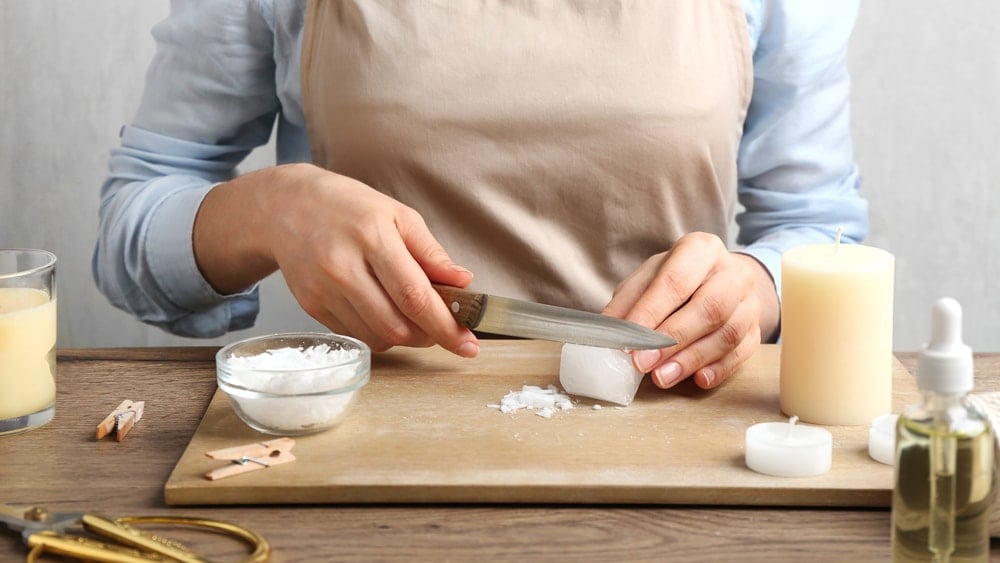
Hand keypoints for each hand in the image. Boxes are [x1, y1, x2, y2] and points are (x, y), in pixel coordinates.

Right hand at [193, 163, 479, 356]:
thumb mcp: (397, 214)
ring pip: (376, 337)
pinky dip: (378, 333)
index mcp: (372, 237)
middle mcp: (343, 267)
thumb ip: (431, 252)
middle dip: (428, 336)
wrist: (286, 206)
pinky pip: (356, 334)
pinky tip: (384, 311)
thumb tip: (463, 282)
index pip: (415, 296)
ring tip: (415, 318)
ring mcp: (323, 290)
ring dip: (405, 338)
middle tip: (443, 328)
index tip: (468, 345)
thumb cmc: (349, 207)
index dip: (445, 326)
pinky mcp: (311, 305)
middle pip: (396, 325)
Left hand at [602, 232, 778, 389]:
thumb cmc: (677, 279)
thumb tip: (608, 333)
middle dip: (672, 340)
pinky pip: (743, 352)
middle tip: (643, 364)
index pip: (676, 281)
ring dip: (692, 359)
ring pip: (728, 334)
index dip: (651, 313)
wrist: (721, 280)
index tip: (629, 341)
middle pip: (709, 308)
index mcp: (700, 249)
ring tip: (662, 377)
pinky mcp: (757, 328)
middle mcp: (732, 271)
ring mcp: (749, 301)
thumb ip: (628, 303)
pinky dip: (719, 369)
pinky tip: (698, 379)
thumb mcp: (648, 279)